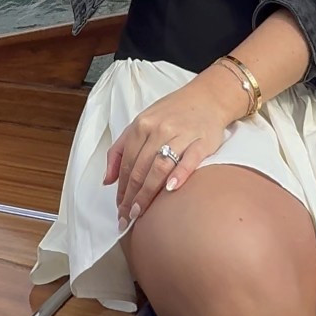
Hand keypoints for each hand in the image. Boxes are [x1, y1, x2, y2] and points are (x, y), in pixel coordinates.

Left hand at [104, 67, 245, 229]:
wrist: (208, 98)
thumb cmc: (172, 113)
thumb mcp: (141, 123)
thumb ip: (121, 149)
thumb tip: (107, 180)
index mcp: (142, 125)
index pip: (128, 163)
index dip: (121, 188)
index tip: (119, 208)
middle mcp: (159, 129)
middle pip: (141, 168)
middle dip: (131, 195)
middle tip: (127, 217)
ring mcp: (181, 134)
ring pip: (160, 166)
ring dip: (148, 191)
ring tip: (141, 211)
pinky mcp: (202, 141)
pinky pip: (189, 159)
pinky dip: (179, 174)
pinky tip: (170, 189)